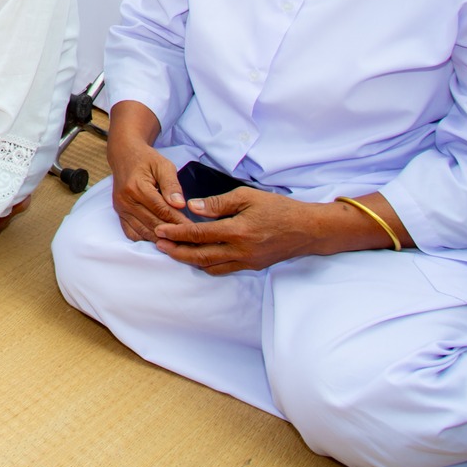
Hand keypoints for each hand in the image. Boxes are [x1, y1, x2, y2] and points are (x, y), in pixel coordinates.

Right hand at [107, 133, 186, 241]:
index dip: (179, 222)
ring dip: (162, 240)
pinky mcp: (119, 214)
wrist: (124, 156)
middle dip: (173, 234)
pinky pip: (133, 234)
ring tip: (180, 244)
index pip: (162, 211)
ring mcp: (120, 209)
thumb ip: (172, 185)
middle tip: (192, 241)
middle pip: (153, 224)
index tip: (195, 229)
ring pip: (143, 232)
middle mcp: (126, 201)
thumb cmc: (146, 159)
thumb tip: (180, 204)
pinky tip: (161, 240)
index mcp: (137, 187)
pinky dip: (147, 240)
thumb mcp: (163, 165)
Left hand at [151, 187, 334, 274]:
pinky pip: (223, 269)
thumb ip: (218, 203)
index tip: (160, 231)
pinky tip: (197, 258)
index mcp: (237, 231)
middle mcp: (240, 251)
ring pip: (210, 266)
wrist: (307, 230)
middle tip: (158, 246)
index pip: (199, 234)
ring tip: (172, 252)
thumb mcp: (247, 196)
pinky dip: (207, 265)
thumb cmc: (278, 208)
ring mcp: (246, 262)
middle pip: (200, 256)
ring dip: (189, 261)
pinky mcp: (252, 266)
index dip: (176, 234)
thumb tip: (193, 207)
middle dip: (176, 252)